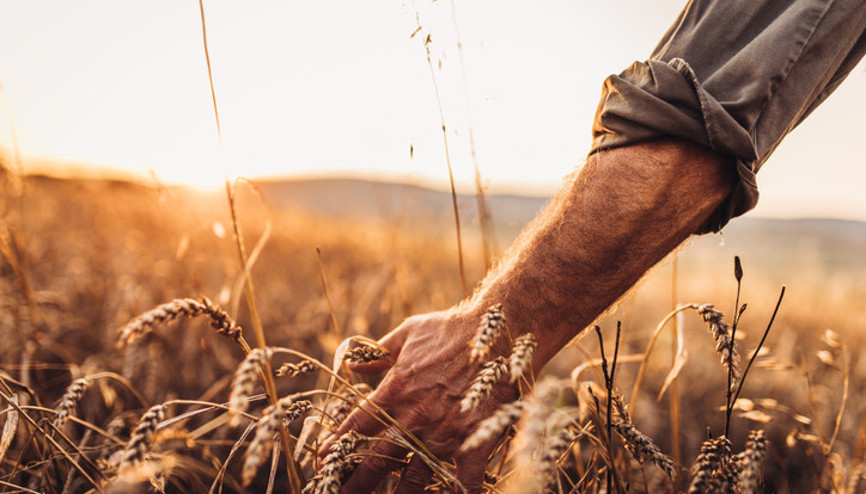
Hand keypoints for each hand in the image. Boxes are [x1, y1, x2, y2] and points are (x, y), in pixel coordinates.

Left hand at [317, 308, 517, 493]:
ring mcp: (444, 432)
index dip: (336, 447)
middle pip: (376, 459)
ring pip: (414, 478)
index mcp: (395, 390)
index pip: (357, 426)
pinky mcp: (474, 439)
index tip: (320, 462)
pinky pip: (466, 478)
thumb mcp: (408, 333)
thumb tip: (351, 364)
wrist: (500, 329)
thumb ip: (378, 352)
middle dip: (355, 482)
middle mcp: (414, 416)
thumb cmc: (452, 328)